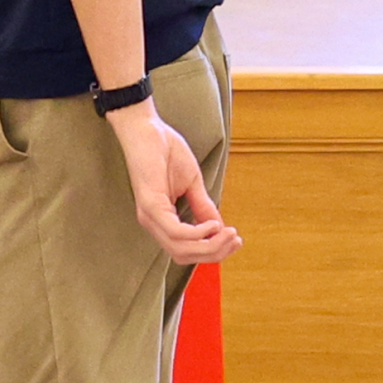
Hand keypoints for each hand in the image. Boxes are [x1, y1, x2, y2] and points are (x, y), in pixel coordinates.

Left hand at [106, 104, 239, 264]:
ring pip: (181, 249)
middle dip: (214, 253)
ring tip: (228, 233)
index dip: (212, 251)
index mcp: (162, 219)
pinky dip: (198, 233)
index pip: (186, 250)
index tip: (235, 240)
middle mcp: (153, 223)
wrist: (147, 128)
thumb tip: (220, 228)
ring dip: (210, 246)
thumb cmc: (165, 150)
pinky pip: (176, 232)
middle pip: (184, 255)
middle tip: (235, 240)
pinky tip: (213, 224)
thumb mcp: (192, 183)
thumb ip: (203, 207)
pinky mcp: (150, 205)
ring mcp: (149, 216)